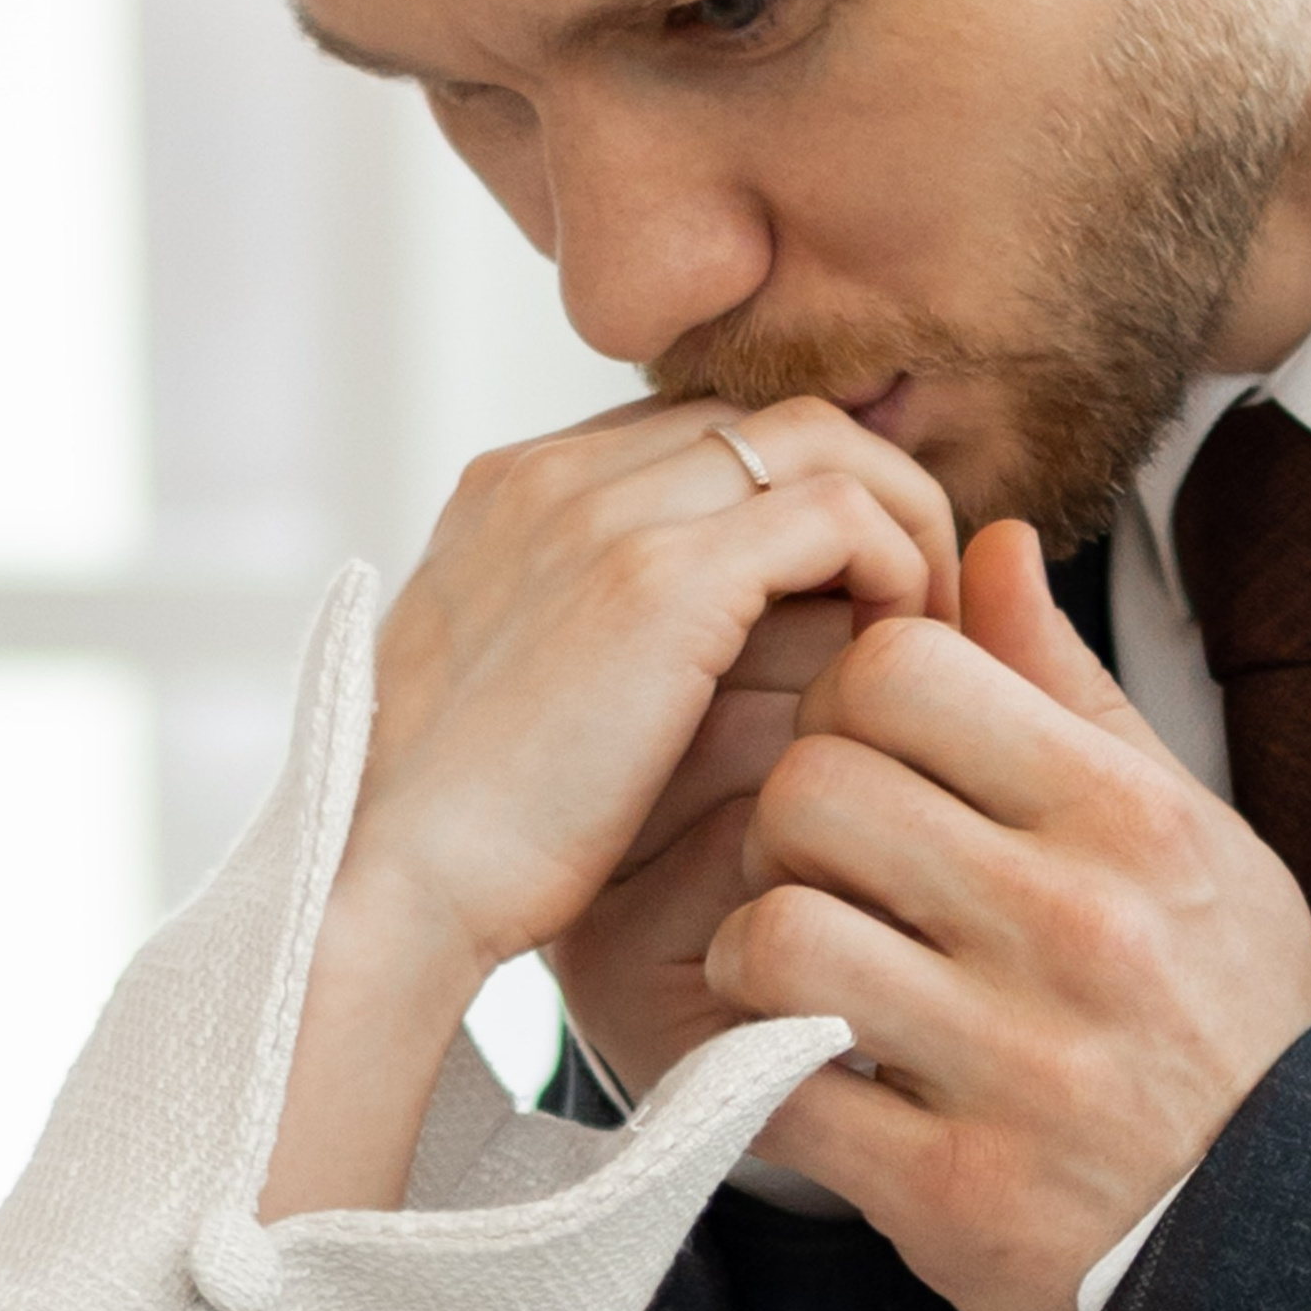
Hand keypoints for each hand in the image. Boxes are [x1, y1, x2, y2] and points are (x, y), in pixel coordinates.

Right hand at [261, 399, 957, 1218]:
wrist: (384, 891)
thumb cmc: (459, 844)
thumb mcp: (517, 706)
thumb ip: (596, 645)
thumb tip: (711, 650)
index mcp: (512, 492)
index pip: (700, 436)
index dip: (795, 500)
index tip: (852, 592)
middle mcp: (554, 473)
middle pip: (768, 419)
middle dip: (865, 492)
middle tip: (917, 598)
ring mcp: (602, 511)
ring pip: (822, 437)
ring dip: (901, 519)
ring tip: (926, 623)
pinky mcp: (659, 577)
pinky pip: (841, 510)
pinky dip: (897, 564)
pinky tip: (904, 651)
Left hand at [705, 522, 1310, 1310]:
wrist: (1284, 1242)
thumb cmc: (1221, 1013)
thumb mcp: (1186, 834)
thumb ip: (1069, 691)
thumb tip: (990, 542)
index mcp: (1128, 819)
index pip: (904, 668)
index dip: (848, 701)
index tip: (866, 757)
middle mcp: (1076, 928)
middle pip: (813, 788)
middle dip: (782, 824)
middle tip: (815, 870)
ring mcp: (1014, 1064)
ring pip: (774, 933)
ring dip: (754, 954)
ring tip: (799, 975)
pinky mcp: (953, 1192)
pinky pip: (775, 1096)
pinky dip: (762, 1087)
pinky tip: (810, 1078)